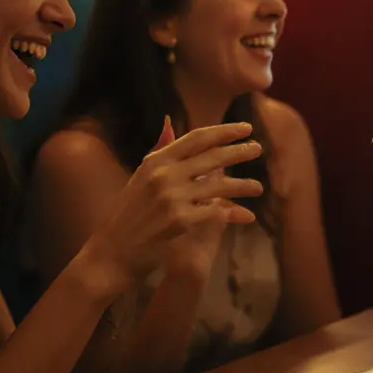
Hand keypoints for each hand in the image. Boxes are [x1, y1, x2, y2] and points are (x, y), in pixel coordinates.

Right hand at [84, 116, 263, 293]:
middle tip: (259, 149)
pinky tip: (245, 216)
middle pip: (213, 157)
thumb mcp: (141, 176)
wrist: (112, 251)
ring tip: (258, 187)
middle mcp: (164, 174)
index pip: (197, 138)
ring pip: (220, 186)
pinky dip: (232, 214)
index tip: (245, 128)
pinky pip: (215, 212)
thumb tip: (169, 121)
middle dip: (240, 151)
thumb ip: (159, 150)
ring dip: (243, 186)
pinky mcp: (180, 221)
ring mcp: (172, 197)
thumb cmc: (128, 213)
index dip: (225, 131)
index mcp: (156, 160)